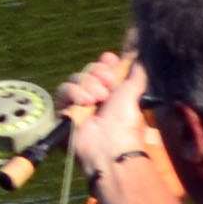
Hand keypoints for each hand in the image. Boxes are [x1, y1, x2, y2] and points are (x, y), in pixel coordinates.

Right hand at [55, 50, 152, 176]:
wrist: (110, 147)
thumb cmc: (125, 122)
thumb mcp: (134, 93)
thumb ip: (136, 73)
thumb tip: (138, 56)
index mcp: (112, 91)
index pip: (102, 66)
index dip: (106, 63)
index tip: (112, 62)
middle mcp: (94, 95)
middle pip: (89, 70)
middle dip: (100, 75)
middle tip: (108, 89)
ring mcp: (78, 103)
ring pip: (76, 78)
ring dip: (88, 85)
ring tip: (97, 100)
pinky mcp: (64, 111)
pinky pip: (63, 91)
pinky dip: (74, 93)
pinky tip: (84, 103)